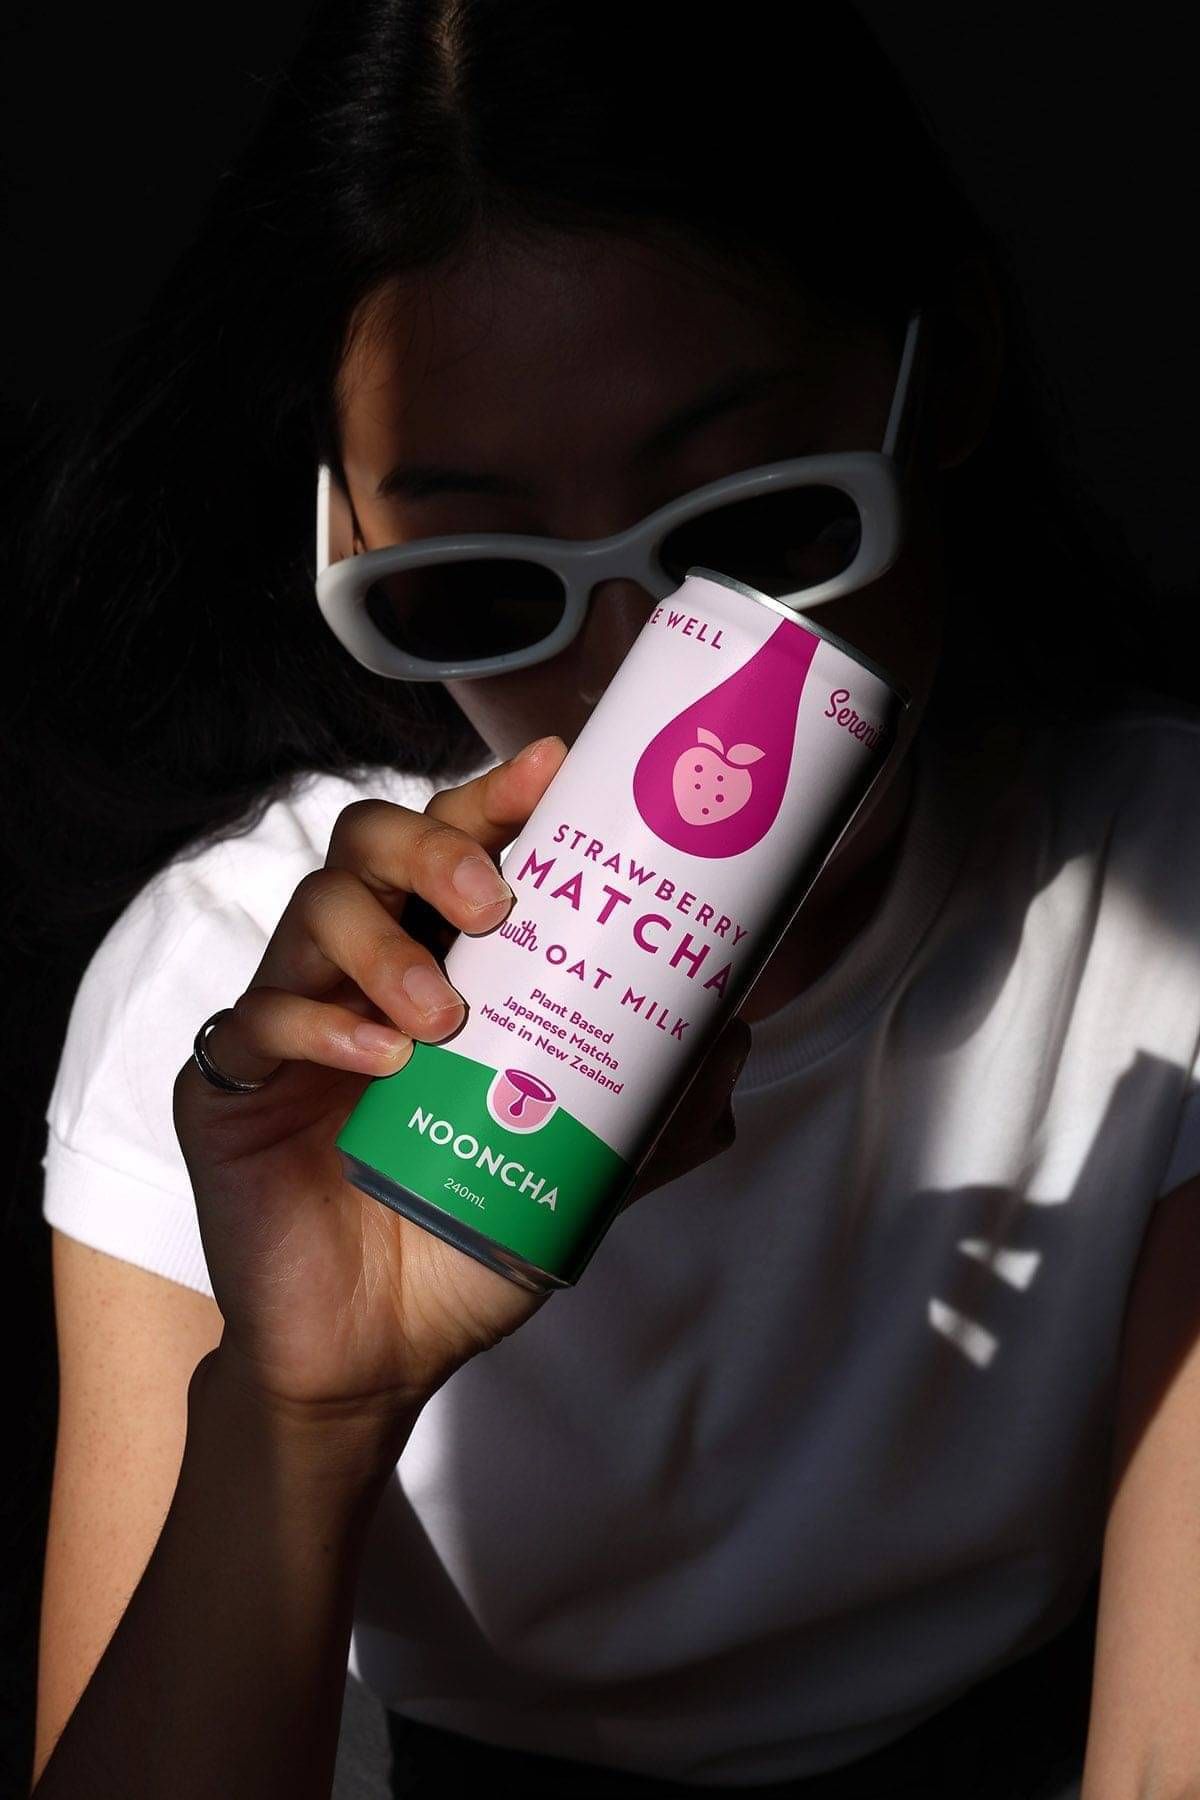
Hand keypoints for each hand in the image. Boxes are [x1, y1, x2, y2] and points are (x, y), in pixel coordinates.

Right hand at [173, 735, 752, 1435]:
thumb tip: (735, 1026)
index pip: (458, 846)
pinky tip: (378, 1064)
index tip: (554, 772)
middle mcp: (364, 968)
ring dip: (385, 946)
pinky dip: (321, 1025)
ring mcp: (293, 1016)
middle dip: (433, 846)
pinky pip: (257, 1016)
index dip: (497, 796)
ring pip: (312, 908)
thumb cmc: (471, 1235)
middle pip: (370, 842)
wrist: (380, 1351)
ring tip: (440, 1020)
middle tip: (492, 902)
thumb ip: (655, 1099)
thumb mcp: (583, 1167)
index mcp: (441, 964)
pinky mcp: (230, 1081)